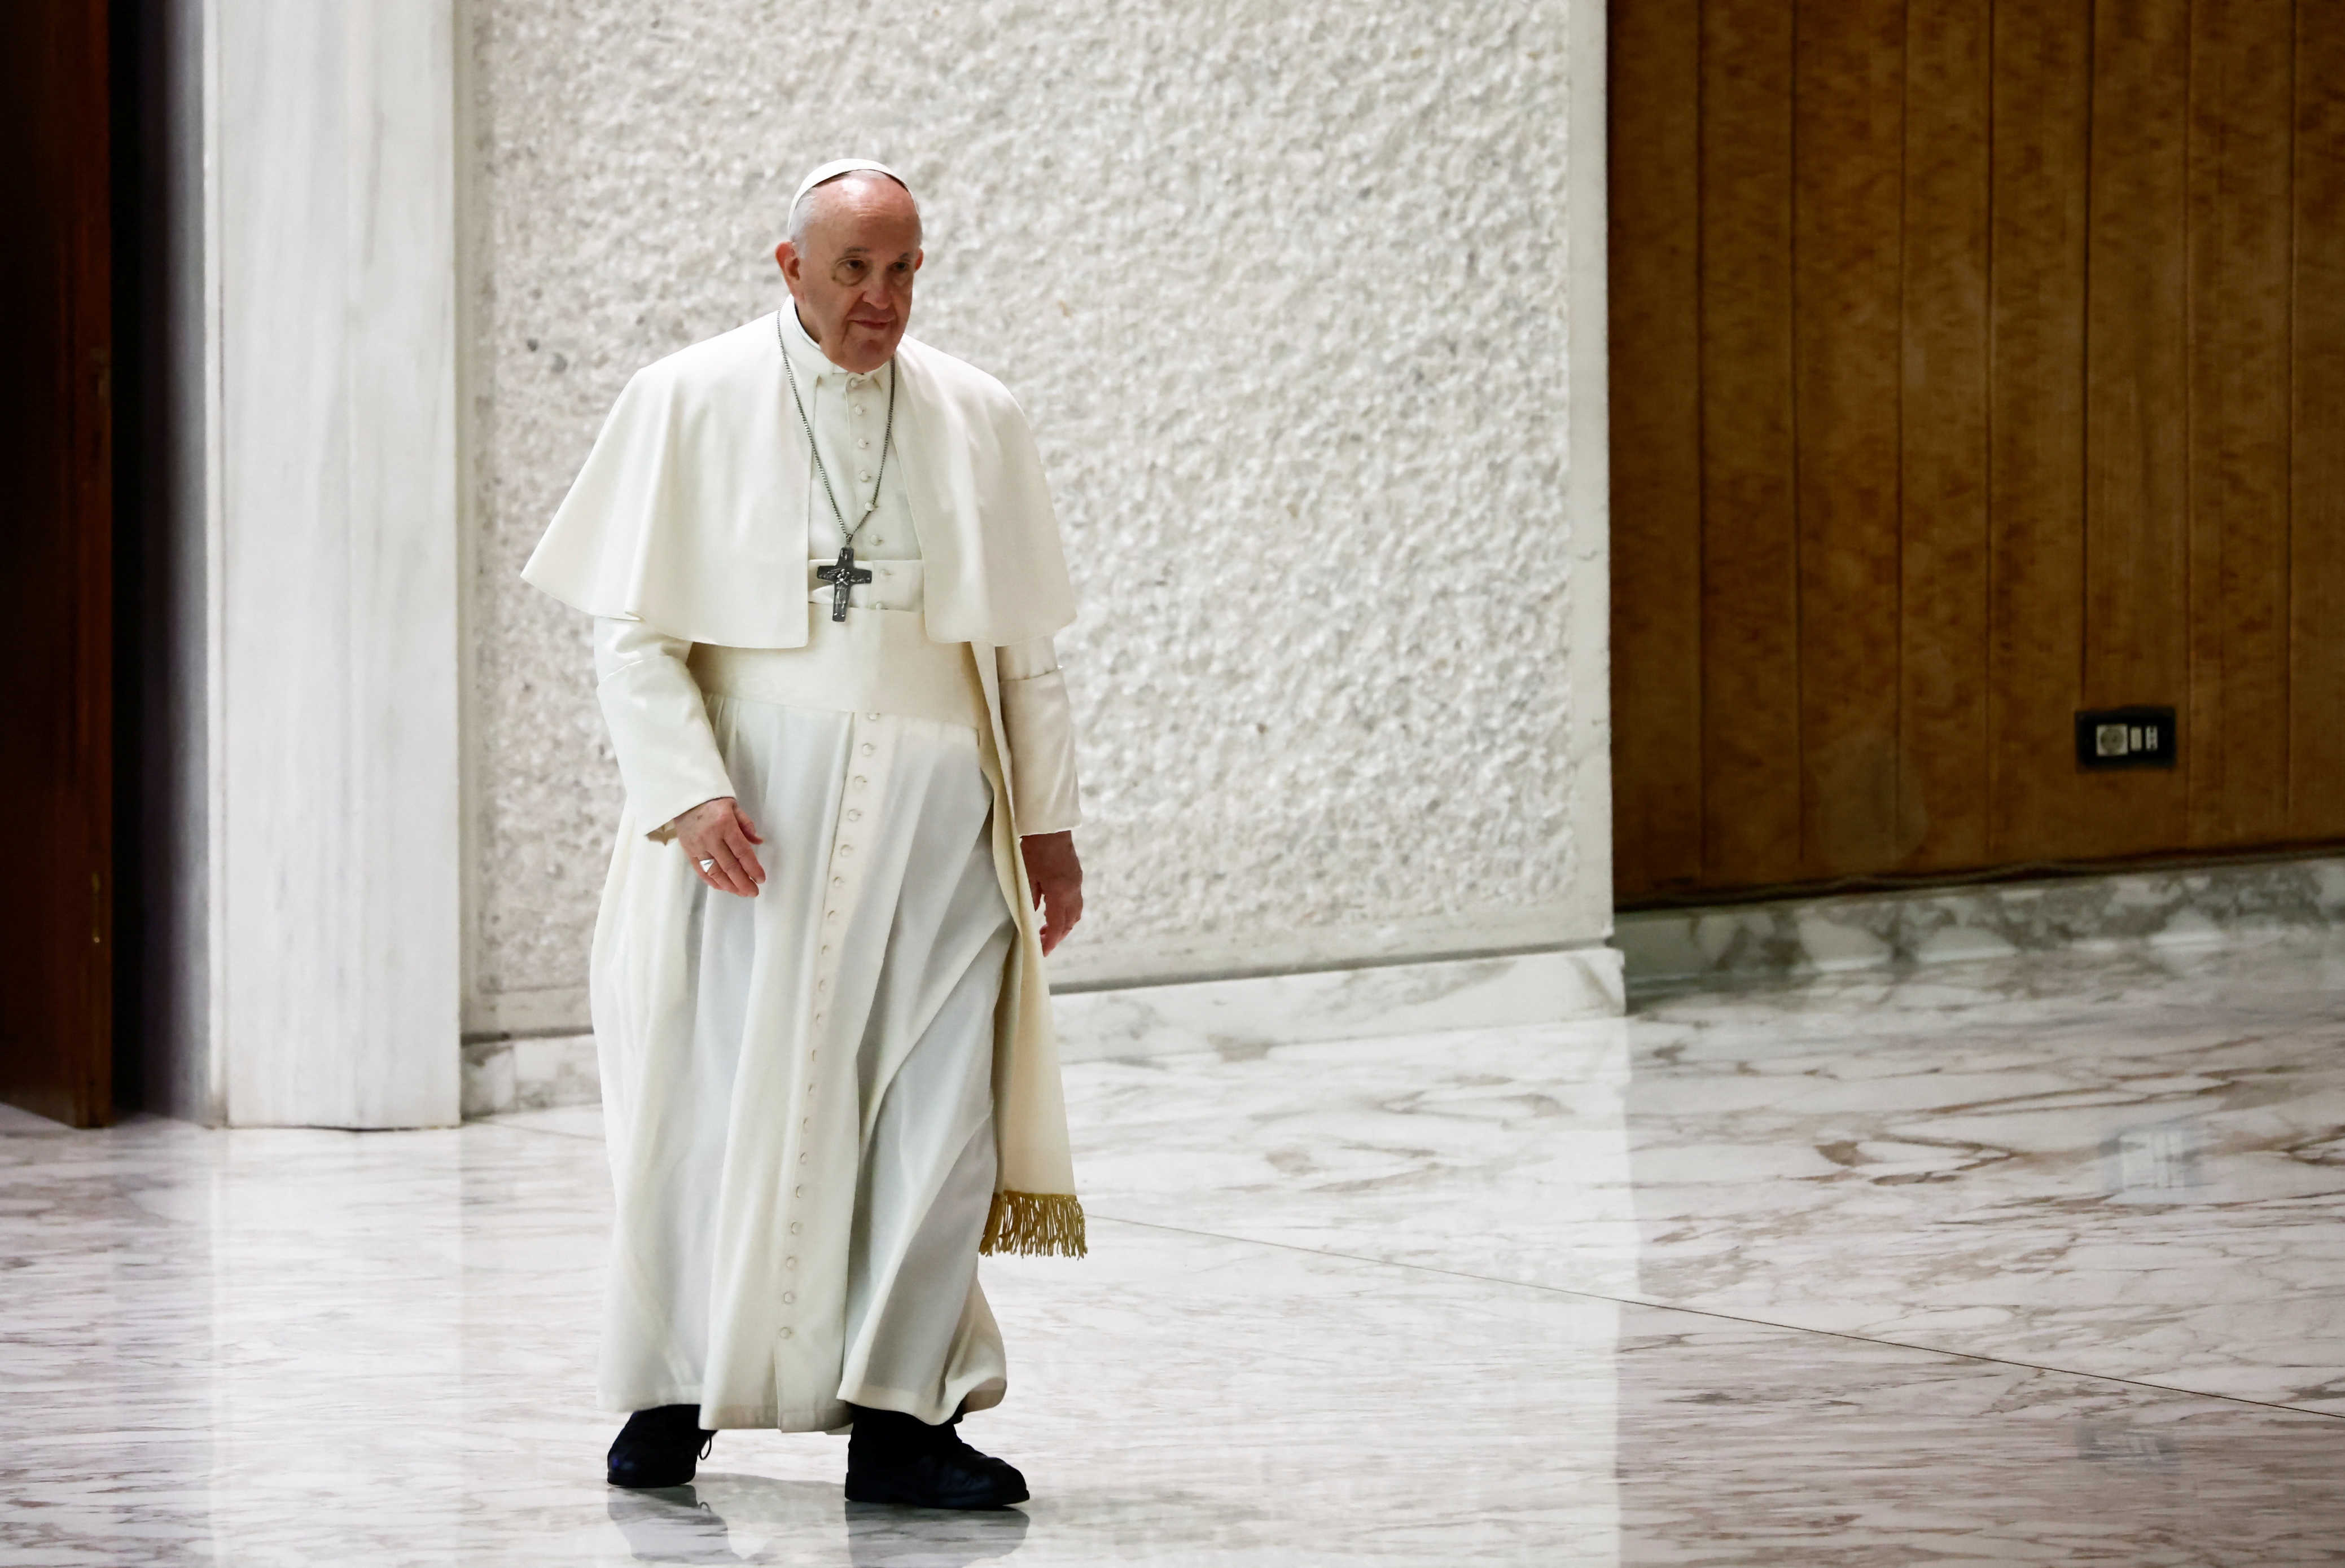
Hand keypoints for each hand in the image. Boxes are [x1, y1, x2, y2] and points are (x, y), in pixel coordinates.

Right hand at [676, 797, 765, 896]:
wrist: (684, 798)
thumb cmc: (712, 801)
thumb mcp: (733, 806)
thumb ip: (746, 825)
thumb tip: (758, 842)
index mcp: (724, 824)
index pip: (741, 852)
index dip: (752, 868)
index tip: (761, 879)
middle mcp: (710, 838)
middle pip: (729, 866)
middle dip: (743, 882)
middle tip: (753, 892)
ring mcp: (698, 846)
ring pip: (714, 872)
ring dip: (729, 885)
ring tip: (740, 892)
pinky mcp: (688, 851)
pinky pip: (701, 871)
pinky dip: (712, 882)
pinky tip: (723, 887)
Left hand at [1019, 830, 1083, 955]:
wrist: (1050, 827)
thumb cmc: (1034, 849)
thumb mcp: (1027, 876)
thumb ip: (1031, 898)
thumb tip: (1033, 914)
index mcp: (1060, 893)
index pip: (1058, 925)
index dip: (1050, 942)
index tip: (1042, 952)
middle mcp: (1073, 890)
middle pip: (1070, 922)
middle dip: (1058, 935)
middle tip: (1042, 941)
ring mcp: (1077, 883)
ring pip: (1075, 912)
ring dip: (1064, 924)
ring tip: (1047, 928)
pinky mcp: (1077, 876)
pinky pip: (1075, 901)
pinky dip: (1066, 912)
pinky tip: (1053, 910)